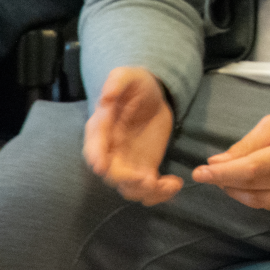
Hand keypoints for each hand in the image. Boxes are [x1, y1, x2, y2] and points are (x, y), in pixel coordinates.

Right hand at [83, 67, 182, 204]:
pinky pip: (148, 188)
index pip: (94, 147)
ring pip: (129, 188)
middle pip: (111, 174)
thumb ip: (116, 82)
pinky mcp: (145, 168)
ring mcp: (127, 163)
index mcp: (101, 129)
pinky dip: (160, 193)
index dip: (96, 157)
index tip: (102, 166)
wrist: (153, 95)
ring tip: (166, 184)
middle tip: (146, 179)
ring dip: (145, 192)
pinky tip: (175, 184)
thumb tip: (105, 97)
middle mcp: (110, 151)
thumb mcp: (128, 76)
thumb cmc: (136, 84)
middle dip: (126, 179)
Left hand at [191, 107, 269, 214]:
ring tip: (229, 179)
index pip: (252, 168)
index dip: (222, 174)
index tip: (199, 172)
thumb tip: (217, 163)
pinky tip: (252, 185)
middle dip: (225, 181)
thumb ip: (248, 143)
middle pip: (253, 186)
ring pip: (259, 201)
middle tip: (212, 172)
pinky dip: (255, 197)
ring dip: (237, 191)